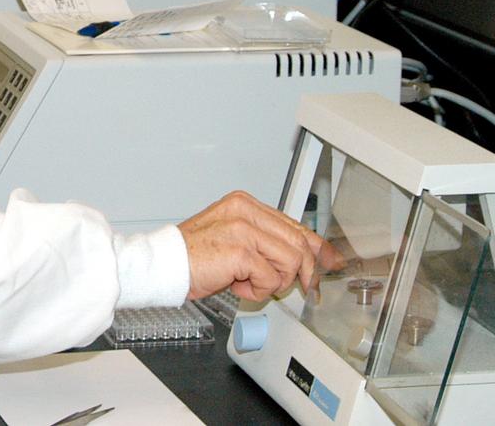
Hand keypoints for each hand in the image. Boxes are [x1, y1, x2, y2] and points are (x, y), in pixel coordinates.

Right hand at [178, 191, 342, 301]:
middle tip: (301, 287)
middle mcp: (245, 210)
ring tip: (250, 283)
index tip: (330, 259)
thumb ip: (264, 242)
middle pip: (299, 241)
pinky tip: (238, 286)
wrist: (164, 264)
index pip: (294, 224)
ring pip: (290, 261)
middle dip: (304, 271)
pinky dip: (258, 290)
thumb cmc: (195, 256)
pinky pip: (270, 278)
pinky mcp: (240, 250)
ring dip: (274, 282)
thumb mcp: (234, 240)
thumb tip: (301, 258)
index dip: (316, 245)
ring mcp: (243, 228)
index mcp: (245, 203)